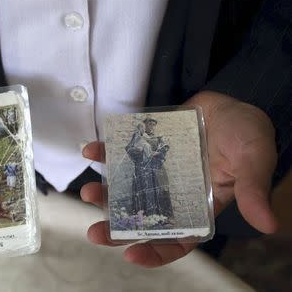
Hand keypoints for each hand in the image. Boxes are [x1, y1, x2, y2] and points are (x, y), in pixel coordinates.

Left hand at [81, 91, 277, 266]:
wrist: (230, 101)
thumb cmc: (247, 133)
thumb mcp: (254, 159)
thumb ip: (254, 189)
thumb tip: (268, 224)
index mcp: (200, 206)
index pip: (178, 238)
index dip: (156, 251)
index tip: (132, 254)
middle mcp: (174, 193)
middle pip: (144, 218)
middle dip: (118, 229)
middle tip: (96, 233)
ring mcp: (157, 171)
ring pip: (127, 189)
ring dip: (105, 194)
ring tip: (87, 192)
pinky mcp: (147, 148)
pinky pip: (122, 154)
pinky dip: (105, 153)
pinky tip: (91, 150)